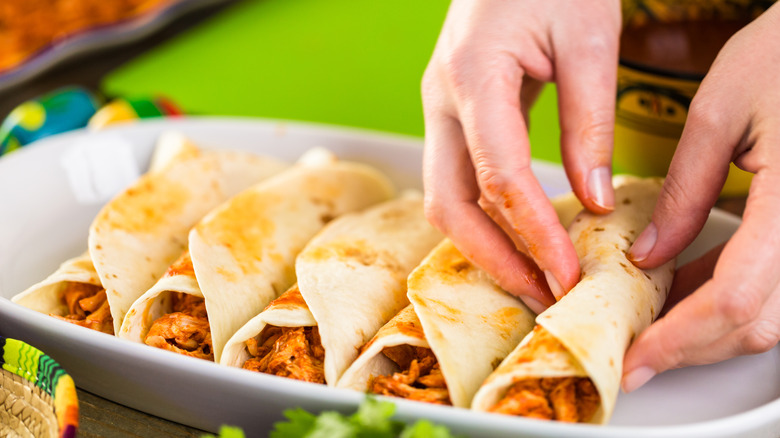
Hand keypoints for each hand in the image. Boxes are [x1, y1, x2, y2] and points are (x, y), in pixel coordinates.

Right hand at [421, 0, 620, 311]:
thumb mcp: (588, 38)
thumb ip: (588, 121)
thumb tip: (591, 200)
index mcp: (473, 76)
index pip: (498, 177)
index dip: (533, 234)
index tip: (568, 274)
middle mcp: (442, 99)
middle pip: (447, 203)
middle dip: (493, 258)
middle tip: (543, 295)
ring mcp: (440, 109)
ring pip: (446, 198)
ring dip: (486, 245)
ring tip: (535, 276)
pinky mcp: (453, 115)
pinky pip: (458, 179)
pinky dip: (486, 217)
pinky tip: (521, 235)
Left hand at [623, 4, 779, 391]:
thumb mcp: (718, 115)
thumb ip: (682, 193)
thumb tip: (647, 256)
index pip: (736, 299)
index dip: (680, 339)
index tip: (635, 358)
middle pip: (757, 323)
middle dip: (689, 346)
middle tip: (635, 350)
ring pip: (770, 314)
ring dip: (706, 326)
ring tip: (649, 316)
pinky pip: (775, 283)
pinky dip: (728, 296)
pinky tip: (684, 285)